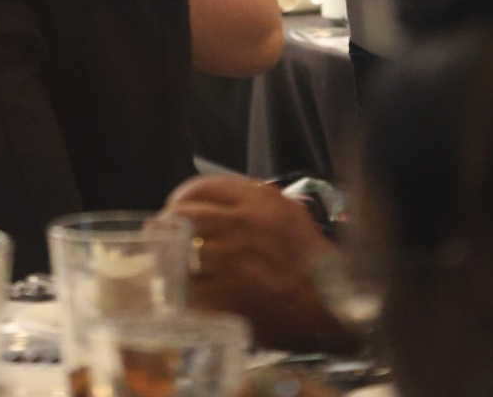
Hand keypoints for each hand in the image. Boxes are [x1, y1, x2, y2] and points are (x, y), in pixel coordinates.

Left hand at [159, 176, 352, 354]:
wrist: (333, 305)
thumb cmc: (313, 259)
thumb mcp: (287, 212)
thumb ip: (252, 201)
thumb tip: (217, 202)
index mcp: (256, 200)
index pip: (200, 187)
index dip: (181, 198)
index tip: (175, 209)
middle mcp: (239, 225)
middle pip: (183, 216)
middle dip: (166, 227)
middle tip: (159, 236)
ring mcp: (230, 262)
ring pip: (181, 254)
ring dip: (169, 260)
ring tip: (164, 266)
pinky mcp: (227, 297)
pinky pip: (190, 292)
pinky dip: (183, 295)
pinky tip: (183, 296)